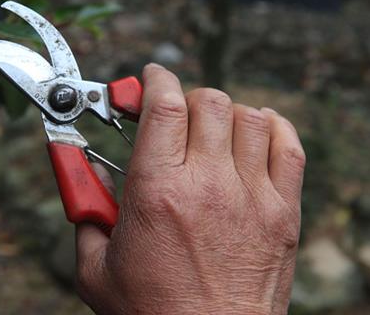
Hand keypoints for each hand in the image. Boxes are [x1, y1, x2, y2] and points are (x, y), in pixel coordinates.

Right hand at [76, 64, 304, 313]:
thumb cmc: (152, 313)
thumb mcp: (95, 268)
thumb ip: (84, 212)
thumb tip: (80, 175)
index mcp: (157, 191)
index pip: (164, 105)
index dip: (155, 79)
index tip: (149, 78)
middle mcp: (208, 184)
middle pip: (208, 101)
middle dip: (185, 96)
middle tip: (171, 112)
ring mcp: (252, 196)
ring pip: (248, 116)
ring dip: (224, 111)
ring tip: (209, 128)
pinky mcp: (283, 213)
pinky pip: (288, 146)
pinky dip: (272, 127)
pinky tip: (254, 131)